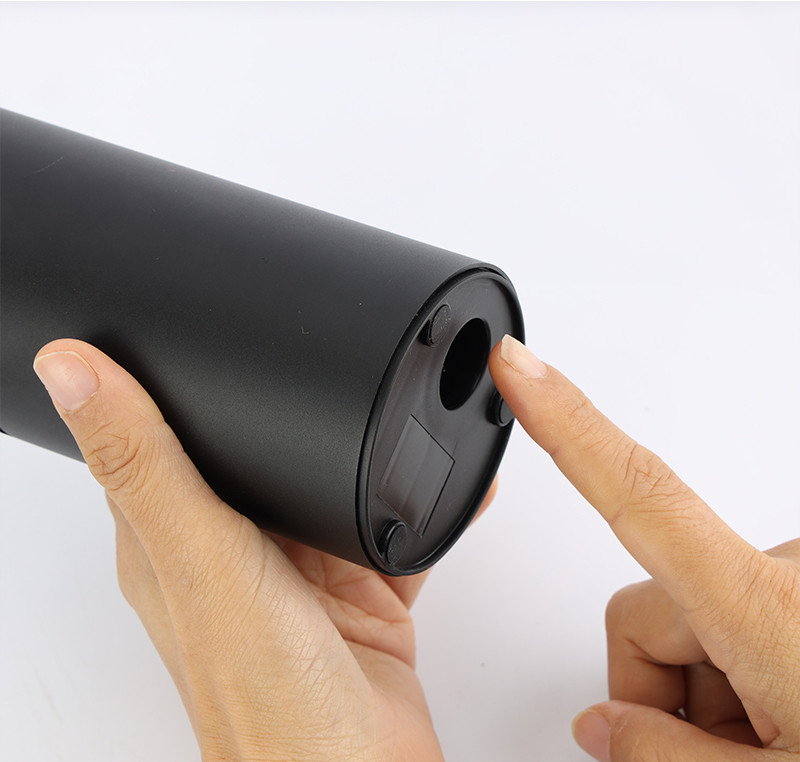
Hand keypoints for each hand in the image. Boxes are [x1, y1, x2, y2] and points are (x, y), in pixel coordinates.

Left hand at [33, 338, 495, 761]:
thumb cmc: (270, 697)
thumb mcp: (202, 560)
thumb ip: (148, 464)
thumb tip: (71, 371)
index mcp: (173, 535)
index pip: (154, 437)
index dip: (164, 382)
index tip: (185, 327)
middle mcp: (235, 549)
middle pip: (257, 450)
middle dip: (287, 402)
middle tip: (310, 342)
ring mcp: (302, 568)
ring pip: (330, 480)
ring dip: (359, 446)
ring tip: (391, 401)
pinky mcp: (360, 585)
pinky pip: (393, 520)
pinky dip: (420, 497)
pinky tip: (443, 474)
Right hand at [489, 335, 799, 761]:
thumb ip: (665, 761)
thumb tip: (602, 732)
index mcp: (774, 612)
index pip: (639, 491)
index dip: (568, 422)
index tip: (521, 366)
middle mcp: (791, 576)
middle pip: (650, 603)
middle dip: (658, 687)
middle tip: (713, 758)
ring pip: (693, 617)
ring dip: (706, 692)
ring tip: (770, 747)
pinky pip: (736, 616)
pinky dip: (742, 678)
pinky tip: (784, 723)